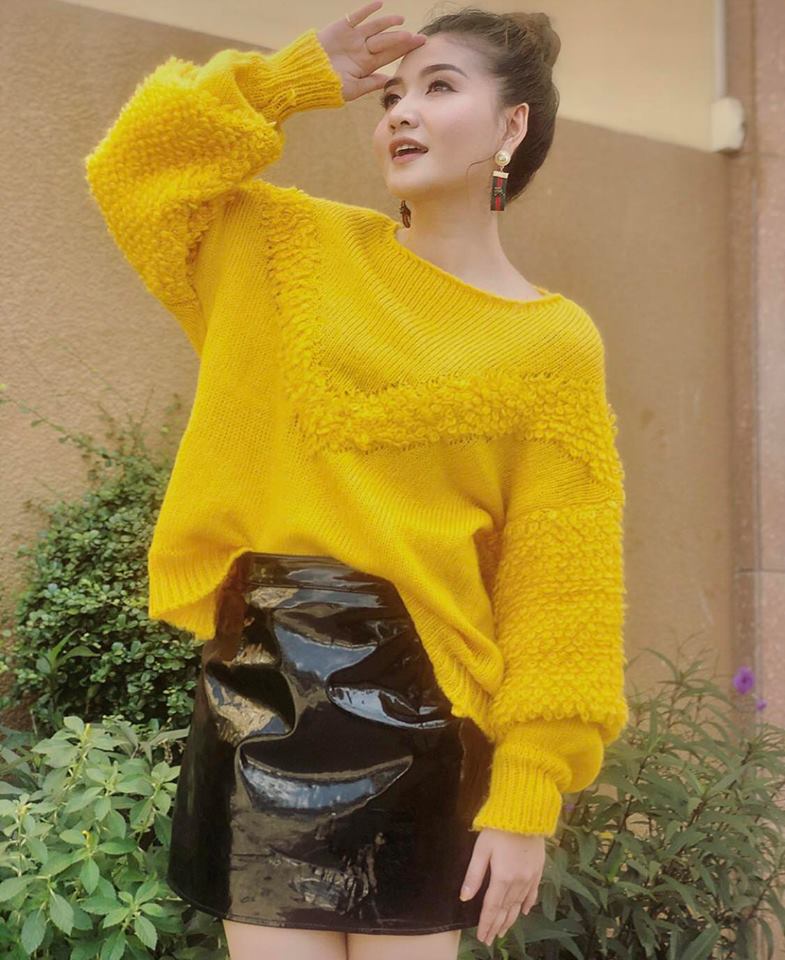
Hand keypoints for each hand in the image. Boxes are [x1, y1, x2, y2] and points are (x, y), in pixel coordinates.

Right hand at [316, 0, 426, 103]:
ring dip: (388, 22)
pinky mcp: (341, 28)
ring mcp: (352, 38)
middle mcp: (362, 50)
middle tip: (419, 36)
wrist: (305, 76)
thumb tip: (389, 81)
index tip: (419, 44)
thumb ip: (370, 84)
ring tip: (401, 19)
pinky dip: (367, 10)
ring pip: (374, 28)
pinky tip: (379, 4)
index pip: (389, 55)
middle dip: (402, 39)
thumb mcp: (351, 89)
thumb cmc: (327, 87)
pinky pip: (356, 16)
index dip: (405, 49)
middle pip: (386, 41)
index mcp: (366, 65)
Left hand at [460, 828, 545, 945]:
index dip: (486, 923)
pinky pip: (533, 892)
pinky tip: (524, 911)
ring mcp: (530, 876)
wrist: (526, 813)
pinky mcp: (538, 869)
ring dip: (510, 919)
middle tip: (491, 939)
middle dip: (497, 925)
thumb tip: (464, 897)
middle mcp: (518, 882)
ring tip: (503, 931)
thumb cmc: (499, 827)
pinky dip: (527, 904)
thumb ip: (474, 874)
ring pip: (519, 904)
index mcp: (502, 877)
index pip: (492, 907)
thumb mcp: (482, 848)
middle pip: (506, 909)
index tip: (482, 937)